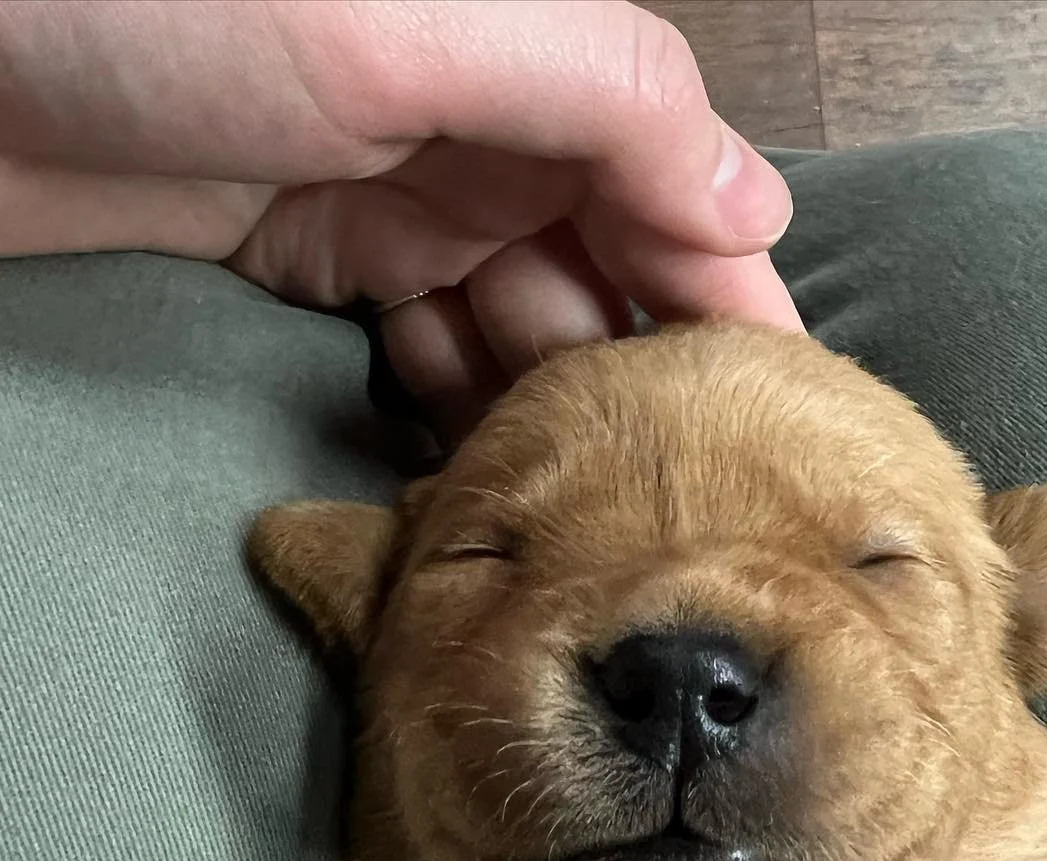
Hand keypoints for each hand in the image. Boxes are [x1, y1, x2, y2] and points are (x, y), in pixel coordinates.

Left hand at [0, 1, 800, 442]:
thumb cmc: (150, 0)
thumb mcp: (420, 21)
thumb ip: (612, 100)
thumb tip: (755, 207)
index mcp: (532, 62)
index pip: (681, 195)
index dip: (734, 306)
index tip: (772, 425)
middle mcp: (481, 125)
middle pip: (607, 273)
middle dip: (633, 378)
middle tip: (649, 492)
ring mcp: (395, 191)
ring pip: (517, 322)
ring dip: (542, 406)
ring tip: (563, 500)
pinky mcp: (313, 248)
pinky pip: (422, 341)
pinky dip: (449, 400)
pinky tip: (464, 460)